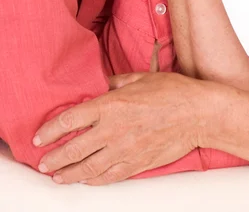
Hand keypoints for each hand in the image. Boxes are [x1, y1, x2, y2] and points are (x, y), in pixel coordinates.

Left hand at [34, 73, 206, 184]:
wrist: (198, 114)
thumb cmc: (173, 92)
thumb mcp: (141, 78)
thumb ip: (116, 82)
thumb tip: (102, 85)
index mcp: (112, 105)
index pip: (71, 120)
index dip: (51, 130)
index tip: (41, 136)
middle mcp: (114, 130)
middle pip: (74, 149)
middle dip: (54, 158)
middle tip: (43, 162)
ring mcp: (125, 150)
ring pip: (88, 168)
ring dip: (69, 174)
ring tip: (58, 176)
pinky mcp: (137, 163)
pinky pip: (109, 176)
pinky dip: (94, 180)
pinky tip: (86, 180)